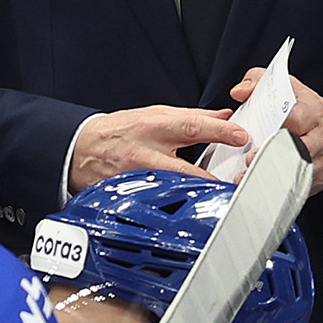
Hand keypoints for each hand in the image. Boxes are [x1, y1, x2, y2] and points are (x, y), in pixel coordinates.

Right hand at [68, 106, 248, 193]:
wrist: (82, 149)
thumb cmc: (119, 130)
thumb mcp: (153, 113)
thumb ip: (189, 116)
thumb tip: (222, 115)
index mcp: (154, 127)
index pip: (191, 126)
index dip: (218, 130)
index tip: (240, 135)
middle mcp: (147, 153)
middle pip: (185, 166)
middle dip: (212, 175)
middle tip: (237, 179)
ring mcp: (139, 178)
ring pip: (173, 190)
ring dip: (197, 194)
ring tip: (220, 197)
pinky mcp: (132, 196)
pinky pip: (159, 203)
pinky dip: (177, 206)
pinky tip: (191, 209)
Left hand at [230, 69, 322, 193]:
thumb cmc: (311, 111)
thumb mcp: (289, 88)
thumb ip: (260, 83)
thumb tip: (238, 92)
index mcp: (310, 112)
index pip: (296, 119)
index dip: (276, 130)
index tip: (256, 139)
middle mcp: (319, 137)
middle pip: (298, 149)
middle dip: (273, 156)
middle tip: (250, 162)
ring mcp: (321, 160)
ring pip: (300, 172)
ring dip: (274, 177)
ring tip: (250, 179)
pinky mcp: (319, 179)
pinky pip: (301, 187)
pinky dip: (282, 189)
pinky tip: (264, 190)